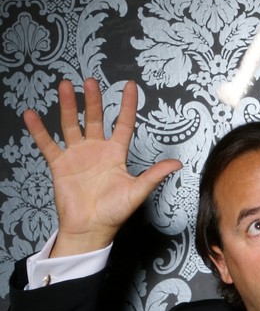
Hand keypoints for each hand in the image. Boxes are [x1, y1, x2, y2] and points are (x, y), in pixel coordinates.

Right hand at [23, 78, 181, 256]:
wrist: (91, 229)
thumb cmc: (114, 213)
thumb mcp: (137, 191)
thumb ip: (154, 175)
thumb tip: (177, 163)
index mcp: (116, 154)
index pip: (124, 124)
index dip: (127, 106)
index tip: (130, 86)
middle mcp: (96, 150)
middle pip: (95, 118)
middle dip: (93, 100)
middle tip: (90, 81)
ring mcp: (77, 155)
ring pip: (72, 124)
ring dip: (69, 106)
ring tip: (66, 86)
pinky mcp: (60, 164)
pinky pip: (48, 144)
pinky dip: (39, 130)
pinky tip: (30, 115)